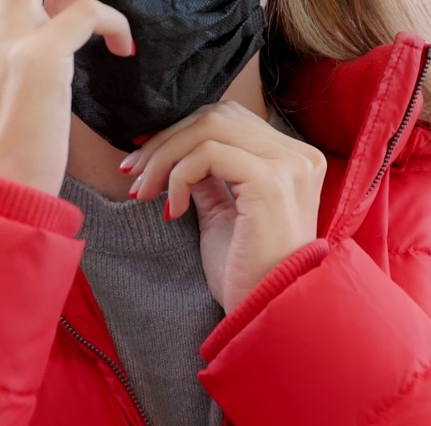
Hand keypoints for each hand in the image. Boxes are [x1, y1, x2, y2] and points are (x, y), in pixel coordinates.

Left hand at [126, 102, 325, 310]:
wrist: (265, 315)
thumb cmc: (246, 275)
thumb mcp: (223, 215)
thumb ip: (209, 178)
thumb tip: (176, 151)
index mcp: (294, 160)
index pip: (229, 120)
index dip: (180, 131)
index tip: (142, 159)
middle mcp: (298, 156)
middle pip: (216, 116)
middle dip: (165, 140)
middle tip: (132, 173)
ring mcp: (288, 166)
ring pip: (209, 127)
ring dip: (164, 156)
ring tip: (144, 192)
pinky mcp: (270, 181)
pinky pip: (207, 155)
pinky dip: (178, 177)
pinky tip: (173, 210)